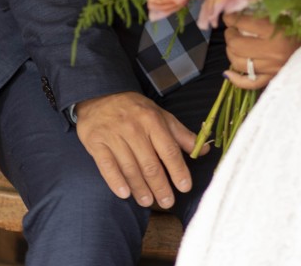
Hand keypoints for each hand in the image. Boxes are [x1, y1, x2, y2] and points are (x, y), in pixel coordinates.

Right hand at [75, 91, 208, 207]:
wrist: (100, 96)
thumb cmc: (135, 110)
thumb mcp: (160, 115)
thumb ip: (181, 134)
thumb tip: (204, 149)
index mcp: (152, 120)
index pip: (169, 149)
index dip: (178, 170)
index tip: (185, 187)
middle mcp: (134, 128)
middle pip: (150, 163)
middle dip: (161, 186)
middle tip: (168, 203)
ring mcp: (114, 135)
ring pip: (130, 168)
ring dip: (140, 188)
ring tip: (148, 202)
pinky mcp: (96, 142)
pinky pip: (107, 166)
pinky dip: (116, 181)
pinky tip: (124, 193)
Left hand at [223, 12, 300, 89]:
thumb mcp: (287, 16)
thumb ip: (267, 12)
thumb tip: (243, 9)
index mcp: (277, 32)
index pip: (245, 24)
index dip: (232, 18)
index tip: (228, 15)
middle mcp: (272, 52)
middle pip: (237, 44)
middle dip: (229, 35)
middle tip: (231, 29)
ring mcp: (271, 68)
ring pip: (239, 63)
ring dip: (230, 51)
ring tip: (233, 44)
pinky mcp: (272, 79)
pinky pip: (249, 83)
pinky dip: (235, 79)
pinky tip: (228, 72)